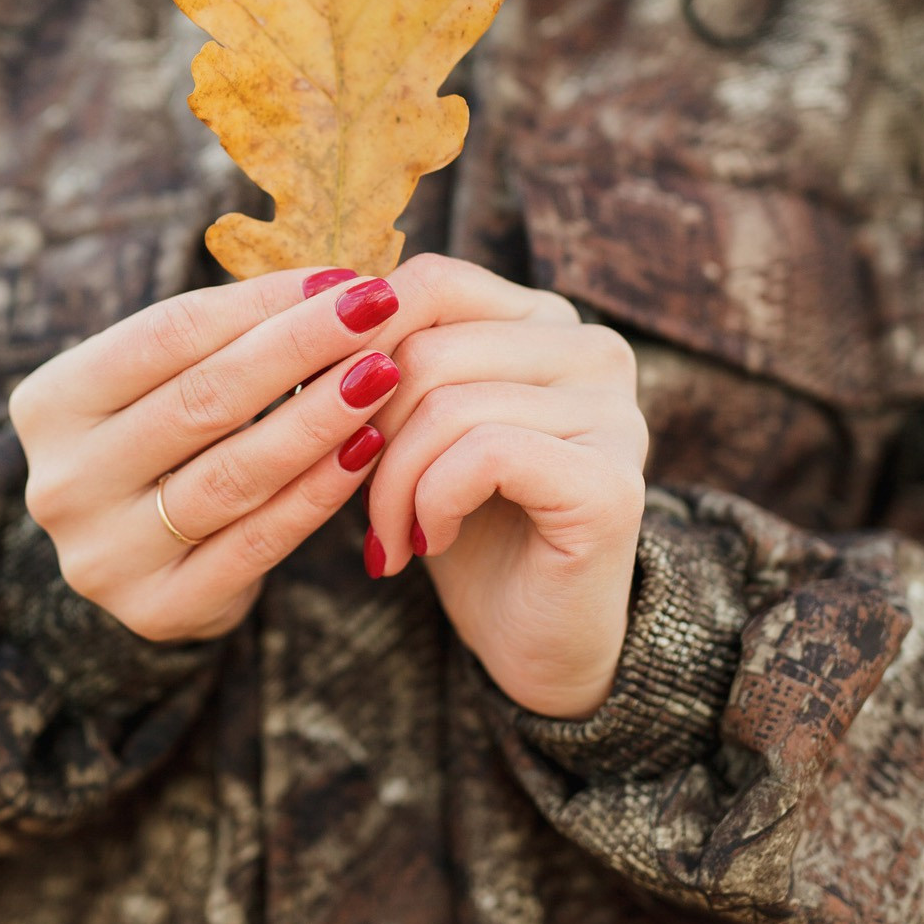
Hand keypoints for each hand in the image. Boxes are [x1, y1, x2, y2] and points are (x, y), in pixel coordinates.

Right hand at [7, 266, 410, 641]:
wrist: (142, 565)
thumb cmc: (166, 445)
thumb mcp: (165, 385)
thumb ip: (225, 336)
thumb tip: (335, 279)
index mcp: (50, 404)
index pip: (166, 334)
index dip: (260, 302)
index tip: (340, 277)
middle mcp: (63, 482)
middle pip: (201, 400)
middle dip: (300, 348)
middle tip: (376, 310)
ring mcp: (105, 554)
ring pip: (234, 473)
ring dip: (319, 416)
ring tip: (382, 373)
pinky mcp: (159, 608)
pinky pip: (258, 541)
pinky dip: (319, 491)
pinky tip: (367, 449)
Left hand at [364, 254, 648, 720]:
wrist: (531, 642)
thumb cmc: (465, 527)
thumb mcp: (411, 430)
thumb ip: (383, 363)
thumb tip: (308, 313)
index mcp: (545, 321)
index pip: (432, 282)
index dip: (358, 344)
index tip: (327, 418)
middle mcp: (592, 349)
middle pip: (429, 346)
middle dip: (365, 430)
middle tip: (355, 502)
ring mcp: (614, 411)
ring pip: (447, 403)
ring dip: (390, 482)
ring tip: (391, 534)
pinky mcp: (610, 480)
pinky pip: (483, 453)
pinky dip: (431, 502)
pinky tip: (430, 540)